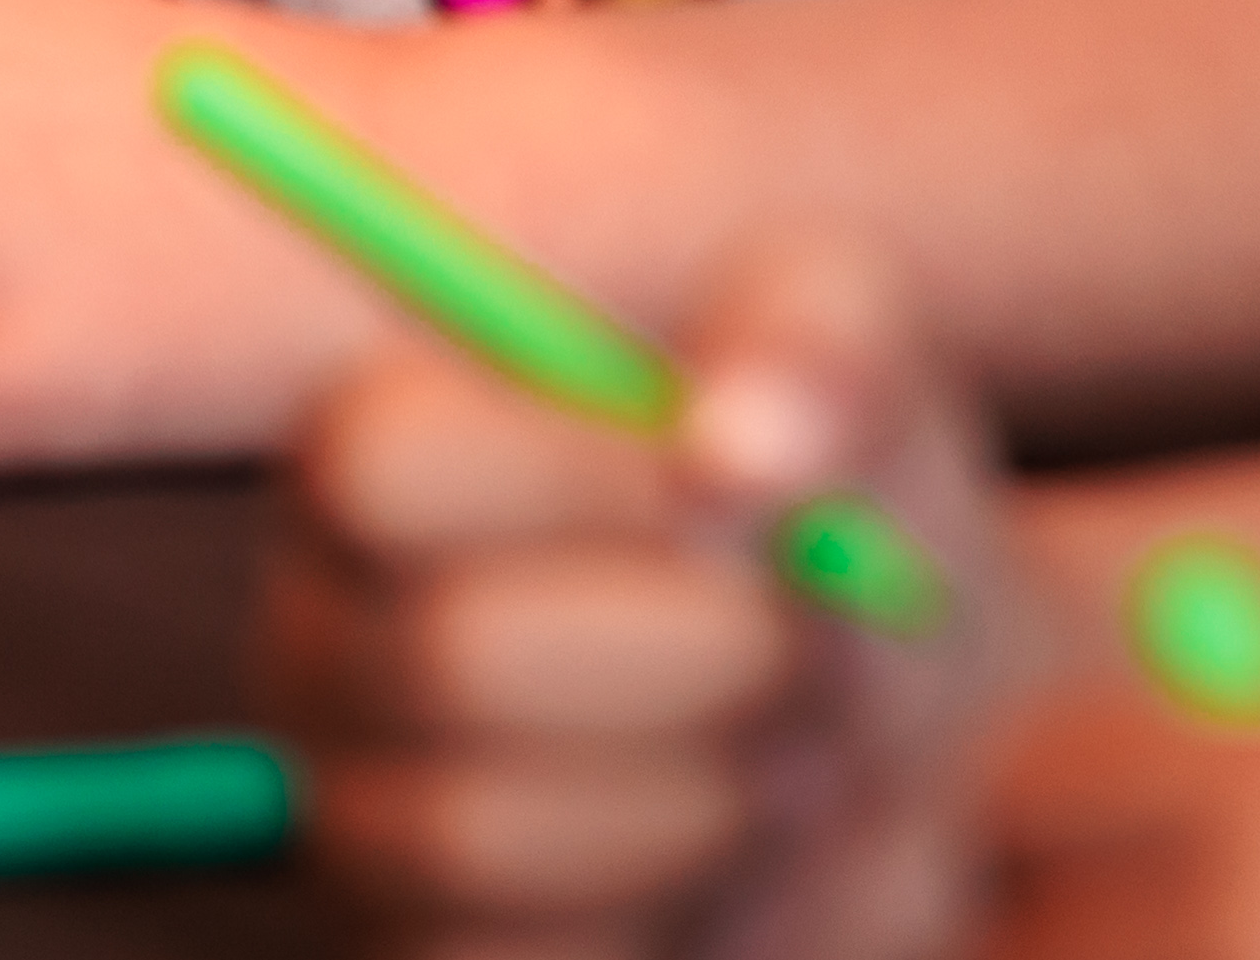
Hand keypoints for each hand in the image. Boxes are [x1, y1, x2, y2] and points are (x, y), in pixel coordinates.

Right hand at [265, 232, 1025, 959]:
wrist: (930, 724)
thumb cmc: (849, 508)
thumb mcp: (860, 367)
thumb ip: (818, 355)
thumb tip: (737, 458)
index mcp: (385, 461)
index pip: (375, 462)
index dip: (584, 487)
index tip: (734, 500)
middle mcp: (329, 640)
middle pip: (448, 658)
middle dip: (700, 666)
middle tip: (814, 660)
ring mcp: (362, 825)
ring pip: (472, 834)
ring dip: (704, 812)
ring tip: (797, 772)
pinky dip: (692, 931)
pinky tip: (746, 876)